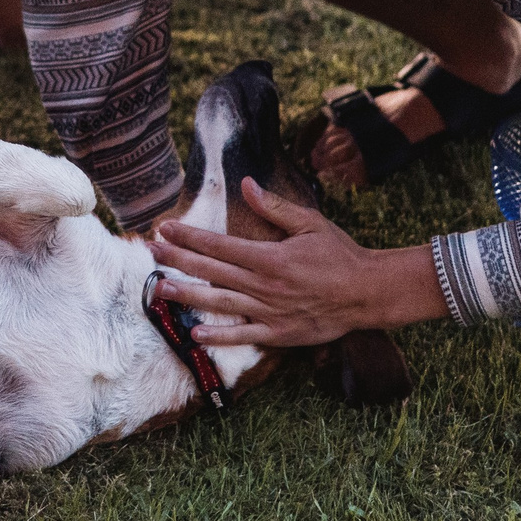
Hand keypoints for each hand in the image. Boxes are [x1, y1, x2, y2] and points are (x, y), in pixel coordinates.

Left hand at [147, 177, 395, 346]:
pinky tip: (195, 334)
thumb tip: (247, 184)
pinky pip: (243, 336)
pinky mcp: (279, 334)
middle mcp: (265, 285)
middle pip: (212, 272)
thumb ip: (276, 207)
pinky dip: (219, 336)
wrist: (368, 293)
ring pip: (220, 303)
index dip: (190, 236)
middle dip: (179, 260)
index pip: (219, 245)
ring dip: (188, 296)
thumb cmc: (340, 255)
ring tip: (160, 289)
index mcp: (270, 256)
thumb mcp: (311, 223)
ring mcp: (270, 312)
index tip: (165, 228)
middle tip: (151, 251)